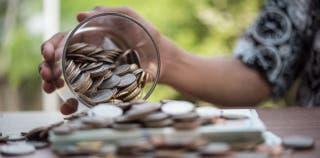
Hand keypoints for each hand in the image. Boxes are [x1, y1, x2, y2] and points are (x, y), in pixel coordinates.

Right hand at [39, 6, 168, 113]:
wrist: (163, 57)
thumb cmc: (146, 33)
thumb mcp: (128, 16)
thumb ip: (106, 13)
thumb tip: (78, 16)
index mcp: (90, 38)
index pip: (63, 41)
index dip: (51, 47)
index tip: (48, 54)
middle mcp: (88, 55)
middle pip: (59, 61)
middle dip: (47, 68)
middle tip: (47, 76)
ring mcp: (94, 72)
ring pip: (66, 79)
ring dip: (53, 85)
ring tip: (50, 90)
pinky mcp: (103, 87)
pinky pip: (83, 95)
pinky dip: (71, 102)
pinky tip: (67, 107)